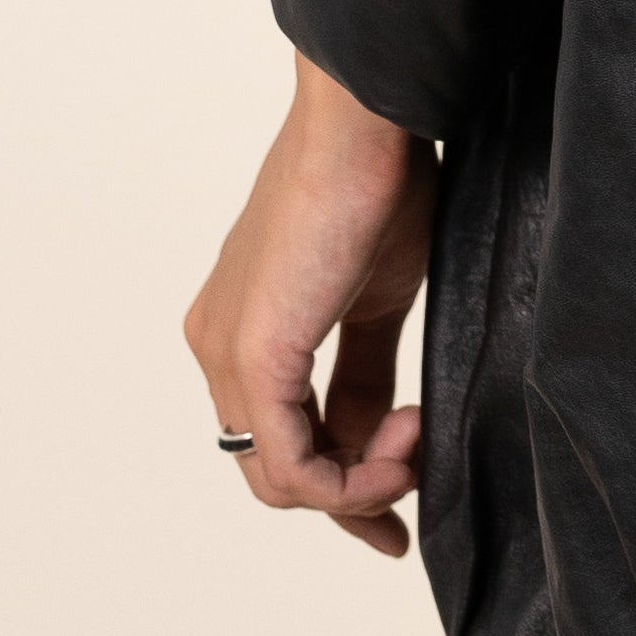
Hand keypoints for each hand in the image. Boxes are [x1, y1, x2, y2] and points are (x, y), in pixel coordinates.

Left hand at [184, 55, 434, 556]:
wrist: (367, 125)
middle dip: (351, 497)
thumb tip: (383, 435)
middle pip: (275, 470)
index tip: (399, 510)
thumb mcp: (379, 298)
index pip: (279, 439)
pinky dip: (350, 479)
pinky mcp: (255, 359)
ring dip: (362, 483)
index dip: (341, 485)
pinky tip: (404, 446)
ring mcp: (227, 356)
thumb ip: (366, 374)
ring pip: (281, 479)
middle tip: (414, 494)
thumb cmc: (381, 183)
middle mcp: (216, 348)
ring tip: (419, 441)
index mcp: (242, 329)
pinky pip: (293, 465)